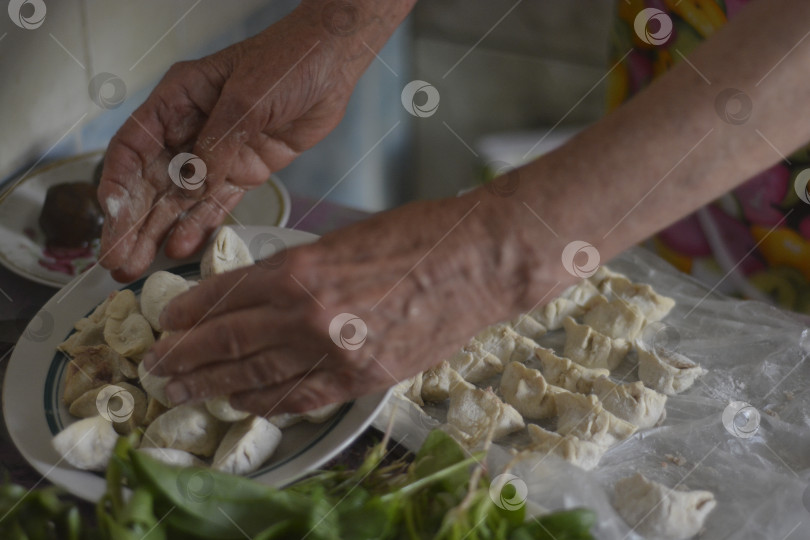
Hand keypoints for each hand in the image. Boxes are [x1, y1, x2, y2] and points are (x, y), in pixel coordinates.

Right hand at [98, 8, 359, 281]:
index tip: (111, 217)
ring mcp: (218, 153)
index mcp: (177, 100)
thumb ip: (218, 144)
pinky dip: (198, 226)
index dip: (118, 184)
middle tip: (117, 258)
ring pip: (179, 199)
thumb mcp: (246, 99)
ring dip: (158, 232)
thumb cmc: (288, 62)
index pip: (134, 146)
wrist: (332, 67)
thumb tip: (193, 186)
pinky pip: (215, 204)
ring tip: (136, 264)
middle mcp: (190, 128)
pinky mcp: (244, 171)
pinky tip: (180, 248)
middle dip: (132, 221)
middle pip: (150, 181)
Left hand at [142, 192, 560, 414]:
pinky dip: (266, 403)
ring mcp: (334, 353)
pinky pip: (299, 397)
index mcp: (300, 270)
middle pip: (228, 343)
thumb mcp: (345, 240)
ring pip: (255, 377)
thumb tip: (261, 294)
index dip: (189, 313)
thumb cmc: (419, 237)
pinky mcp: (361, 379)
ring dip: (213, 386)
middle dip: (185, 357)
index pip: (226, 297)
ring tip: (183, 391)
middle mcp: (307, 316)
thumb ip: (299, 271)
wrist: (478, 262)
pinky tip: (241, 403)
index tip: (168, 323)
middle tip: (158, 367)